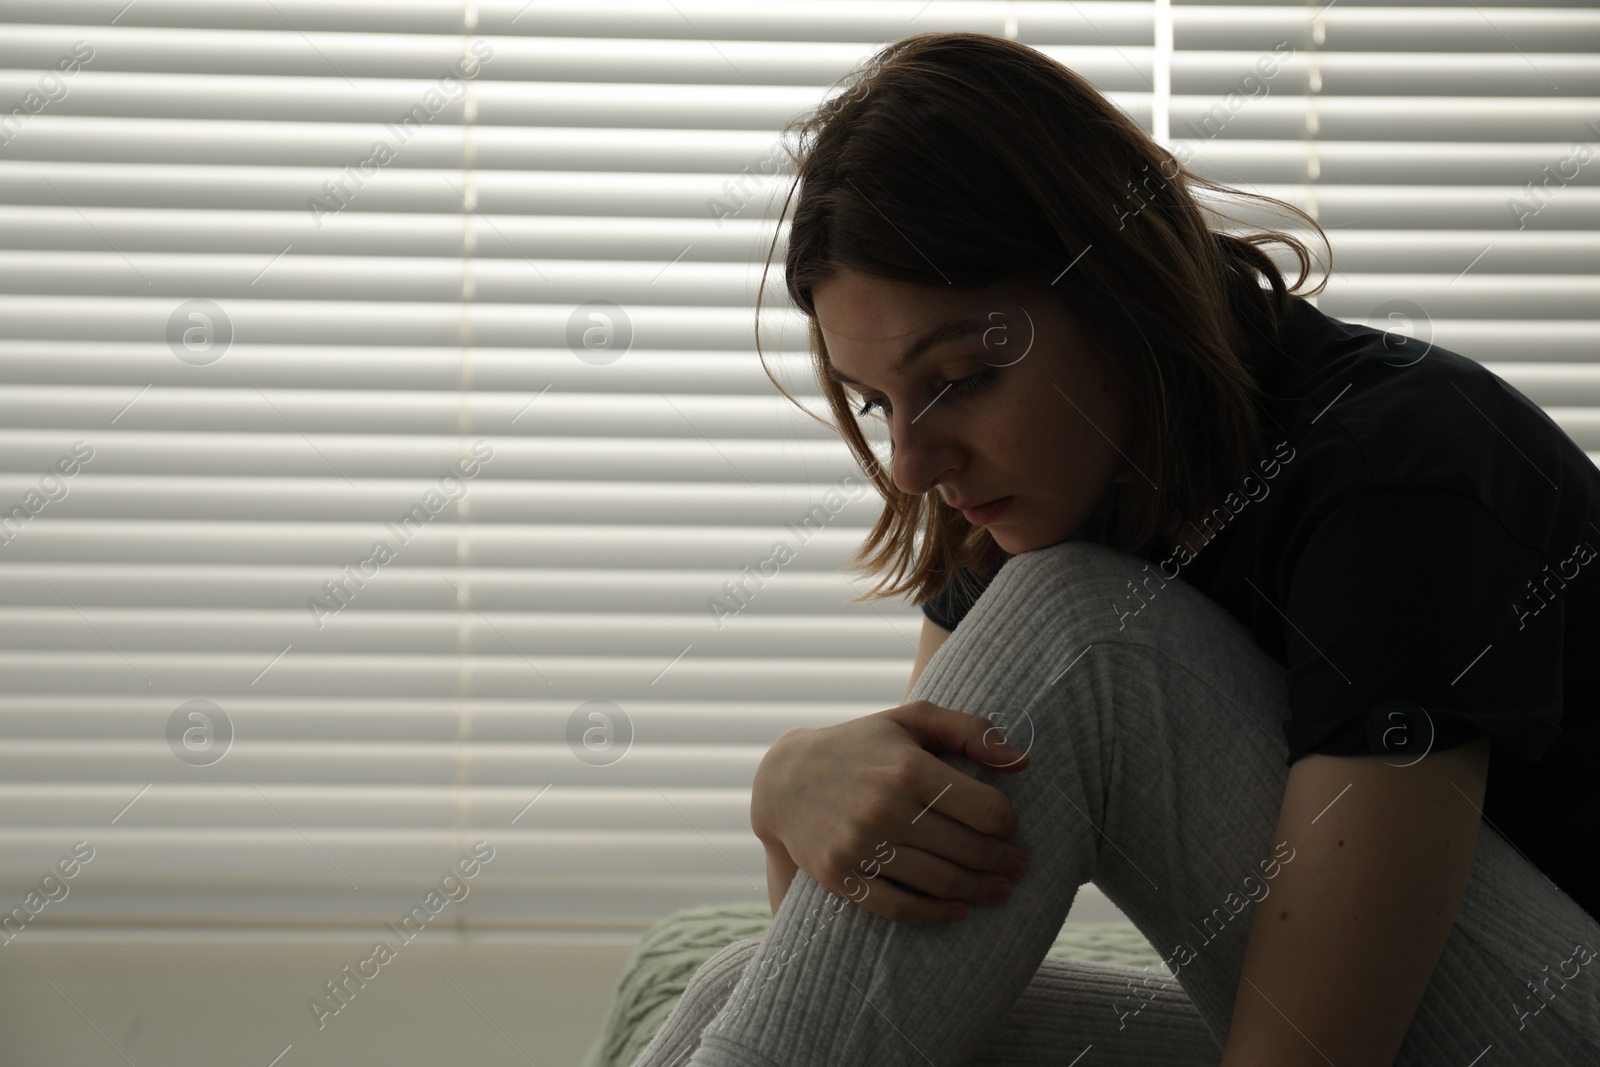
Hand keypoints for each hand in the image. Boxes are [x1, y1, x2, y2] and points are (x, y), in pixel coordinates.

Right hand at [750, 700, 1030, 924]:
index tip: (1010, 827)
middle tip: (1018, 866)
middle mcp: (885, 808)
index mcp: (909, 769)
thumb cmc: (861, 745)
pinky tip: (958, 909)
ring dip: (981, 892)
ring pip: (941, 883)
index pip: (986, 810)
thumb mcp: (911, 720)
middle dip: (1004, 862)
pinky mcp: (841, 876)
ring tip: (1000, 890)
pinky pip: (899, 908)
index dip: (1009, 824)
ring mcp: (861, 846)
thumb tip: (1021, 762)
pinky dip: (936, 915)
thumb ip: (969, 730)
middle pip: (970, 851)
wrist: (784, 780)